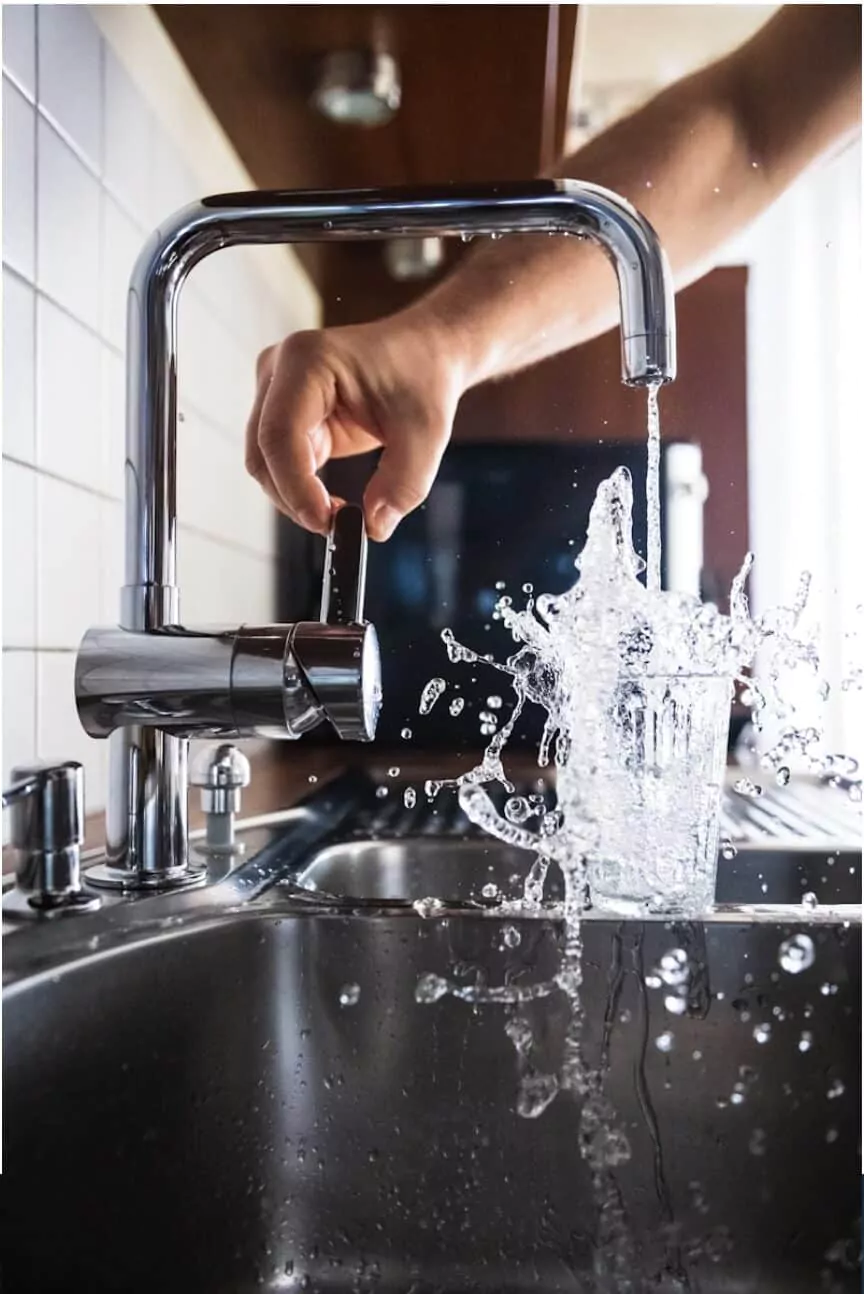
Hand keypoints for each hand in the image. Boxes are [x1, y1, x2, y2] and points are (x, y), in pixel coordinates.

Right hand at [245, 311, 467, 540]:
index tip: (326, 522)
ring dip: (295, 497)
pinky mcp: (285, 414)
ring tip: (340, 514)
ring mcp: (276, 392)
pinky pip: (281, 464)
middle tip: (336, 527)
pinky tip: (332, 501)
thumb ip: (404, 484)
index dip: (295, 485)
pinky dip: (301, 489)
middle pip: (263, 452)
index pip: (280, 433)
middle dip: (294, 497)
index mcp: (308, 360)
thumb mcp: (427, 433)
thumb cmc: (422, 377)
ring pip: (265, 463)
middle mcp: (280, 370)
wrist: (424, 354)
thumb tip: (374, 527)